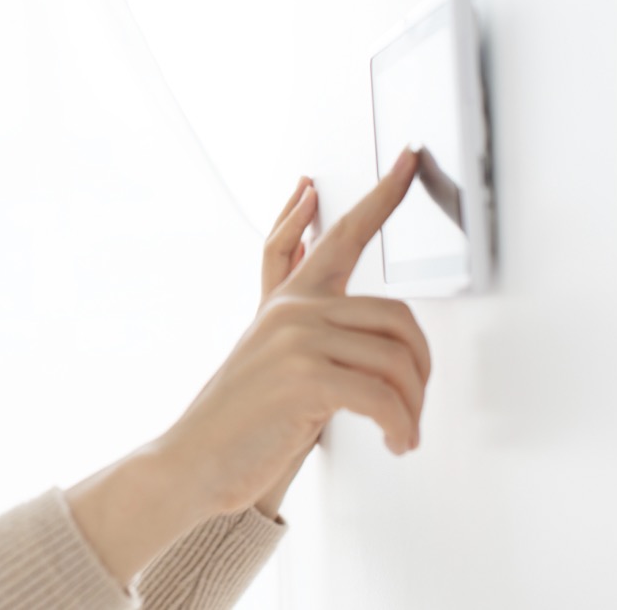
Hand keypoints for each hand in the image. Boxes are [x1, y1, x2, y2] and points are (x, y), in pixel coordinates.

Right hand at [155, 148, 431, 519]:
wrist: (195, 458)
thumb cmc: (242, 418)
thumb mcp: (273, 359)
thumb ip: (309, 328)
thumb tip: (365, 328)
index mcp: (289, 300)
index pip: (341, 234)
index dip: (382, 195)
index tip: (409, 159)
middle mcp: (294, 308)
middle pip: (398, 317)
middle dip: (421, 368)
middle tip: (414, 403)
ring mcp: (297, 337)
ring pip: (398, 359)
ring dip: (411, 408)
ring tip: (400, 432)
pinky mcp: (306, 376)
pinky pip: (384, 396)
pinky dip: (400, 427)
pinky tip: (395, 442)